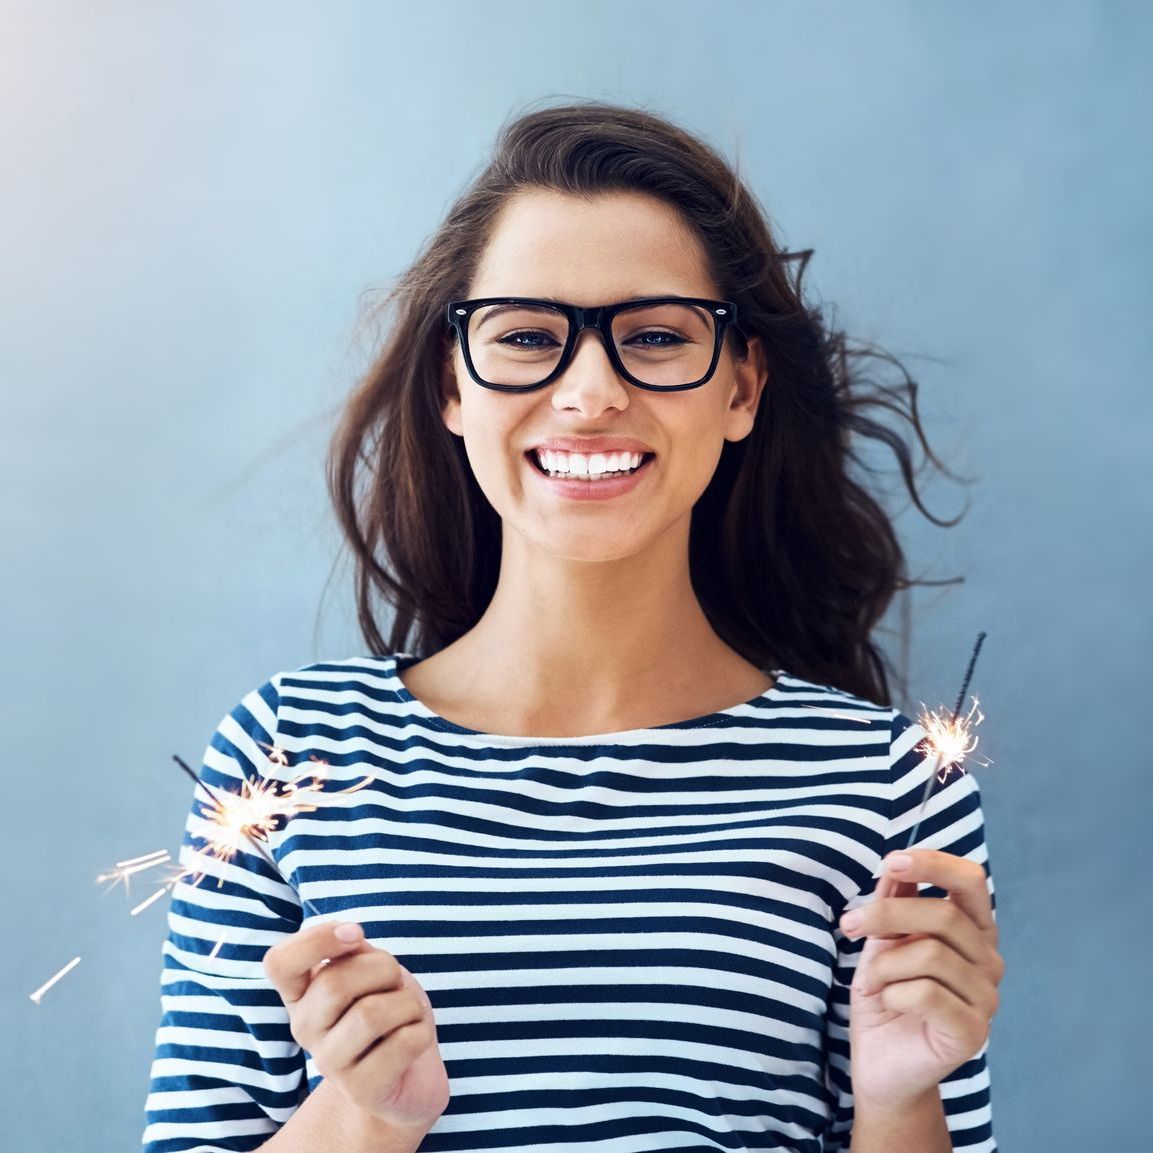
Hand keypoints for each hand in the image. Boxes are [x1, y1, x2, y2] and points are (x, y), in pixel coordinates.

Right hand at [263, 922, 448, 1131]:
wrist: (410, 1072)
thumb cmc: (387, 1007)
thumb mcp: (370, 968)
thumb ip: (353, 949)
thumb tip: (350, 935)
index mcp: (300, 993)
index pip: (279, 962)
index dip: (317, 939)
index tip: (356, 933)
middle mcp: (303, 1029)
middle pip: (335, 983)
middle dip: (385, 969)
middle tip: (395, 982)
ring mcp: (329, 1064)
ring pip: (371, 1014)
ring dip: (407, 1002)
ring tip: (408, 1012)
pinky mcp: (361, 1090)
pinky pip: (403, 1042)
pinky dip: (421, 1030)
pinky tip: (414, 1039)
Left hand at [838, 849, 1003, 1109]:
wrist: (879, 1061)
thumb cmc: (884, 993)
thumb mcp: (882, 939)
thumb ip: (894, 900)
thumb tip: (894, 863)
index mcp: (972, 930)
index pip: (971, 881)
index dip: (934, 864)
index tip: (891, 862)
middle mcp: (989, 961)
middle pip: (943, 915)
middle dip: (885, 914)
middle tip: (849, 925)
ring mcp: (987, 999)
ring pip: (929, 954)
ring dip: (883, 964)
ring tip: (870, 981)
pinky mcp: (973, 1033)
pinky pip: (926, 993)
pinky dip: (892, 993)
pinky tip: (888, 1004)